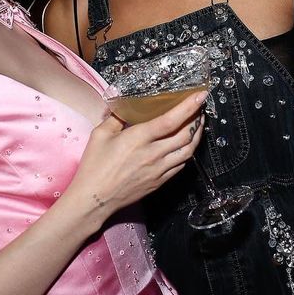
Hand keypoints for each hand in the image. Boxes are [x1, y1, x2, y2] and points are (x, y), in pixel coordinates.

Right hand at [68, 91, 206, 225]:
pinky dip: (187, 152)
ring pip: (188, 151)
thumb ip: (116, 117)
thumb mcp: (99, 135)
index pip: (170, 120)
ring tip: (197, 124)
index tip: (199, 96)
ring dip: (197, 135)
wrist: (94, 198)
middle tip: (199, 108)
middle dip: (197, 119)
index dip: (188, 107)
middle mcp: (152, 154)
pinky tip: (185, 145)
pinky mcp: (159, 181)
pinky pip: (181, 165)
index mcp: (138, 139)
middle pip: (186, 135)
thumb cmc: (94, 167)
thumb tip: (124, 105)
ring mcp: (158, 170)